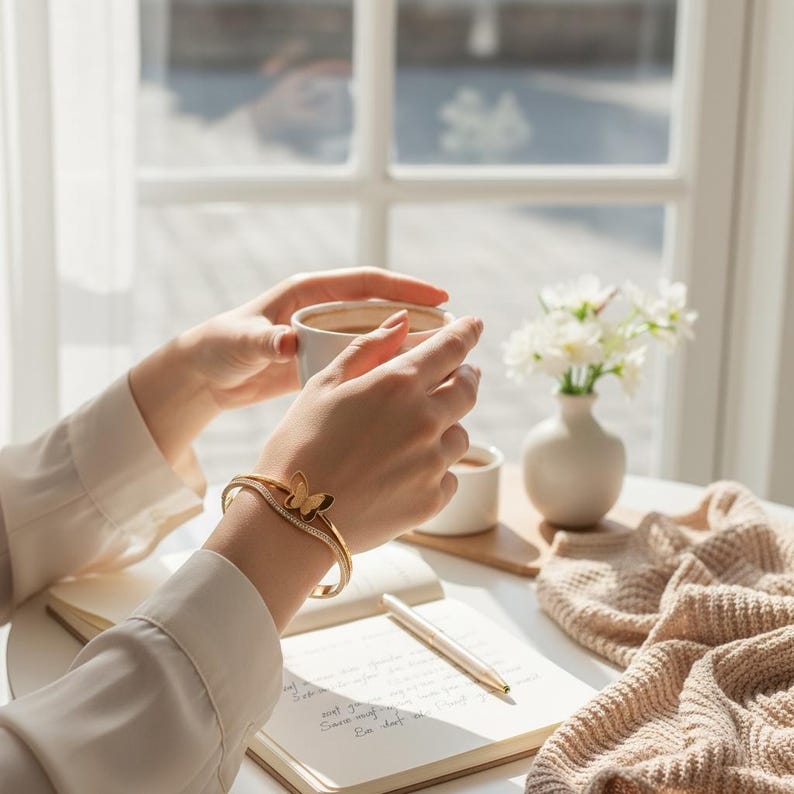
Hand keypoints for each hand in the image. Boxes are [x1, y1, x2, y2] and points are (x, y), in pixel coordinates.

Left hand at [180, 267, 448, 408]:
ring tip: (441, 362)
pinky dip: (383, 371)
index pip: (368, 283)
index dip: (406, 288)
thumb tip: (287, 343)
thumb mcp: (240, 341)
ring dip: (405, 347)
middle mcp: (322, 311)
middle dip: (417, 317)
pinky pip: (361, 363)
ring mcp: (323, 337)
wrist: (203, 375)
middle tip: (454, 332)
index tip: (441, 298)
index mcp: (308, 293)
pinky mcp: (321, 362)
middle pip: (380, 309)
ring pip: (375, 338)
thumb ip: (263, 340)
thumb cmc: (218, 347)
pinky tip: (406, 387)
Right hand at [252, 311, 483, 551]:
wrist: (294, 519)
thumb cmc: (299, 447)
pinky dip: (435, 469)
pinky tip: (404, 473)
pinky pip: (449, 475)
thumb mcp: (322, 386)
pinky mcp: (433, 499)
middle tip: (461, 374)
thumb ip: (366, 349)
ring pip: (459, 435)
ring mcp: (433, 462)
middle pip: (467, 389)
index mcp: (398, 384)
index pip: (450, 348)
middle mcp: (425, 420)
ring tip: (416, 435)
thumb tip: (402, 321)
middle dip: (467, 376)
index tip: (475, 324)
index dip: (466, 332)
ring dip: (447, 427)